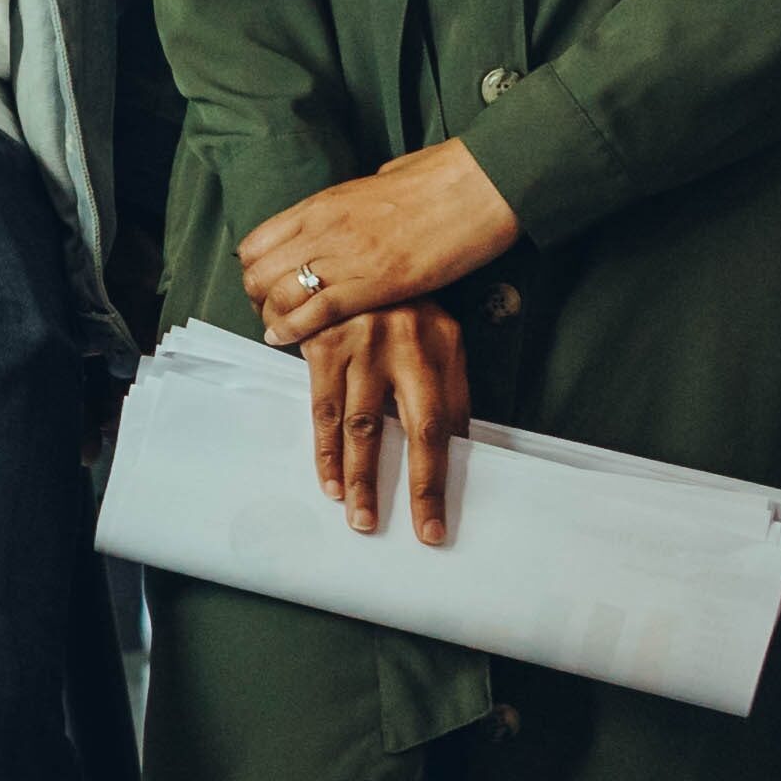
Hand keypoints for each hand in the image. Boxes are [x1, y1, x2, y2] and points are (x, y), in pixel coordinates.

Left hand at [227, 140, 521, 340]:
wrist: (477, 185)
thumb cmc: (437, 179)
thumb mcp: (375, 184)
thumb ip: (351, 204)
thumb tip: (346, 212)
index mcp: (323, 203)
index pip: (257, 243)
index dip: (253, 270)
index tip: (265, 286)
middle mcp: (323, 229)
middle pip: (259, 273)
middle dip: (257, 300)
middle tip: (269, 315)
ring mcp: (346, 256)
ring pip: (279, 295)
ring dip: (272, 318)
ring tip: (278, 331)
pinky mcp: (374, 284)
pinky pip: (315, 313)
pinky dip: (293, 330)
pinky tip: (284, 341)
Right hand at [307, 300, 478, 547]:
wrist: (357, 250)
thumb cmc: (408, 306)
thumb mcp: (443, 337)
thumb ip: (451, 389)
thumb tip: (458, 449)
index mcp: (439, 347)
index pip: (442, 426)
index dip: (435, 480)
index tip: (433, 527)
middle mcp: (401, 347)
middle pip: (403, 431)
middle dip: (401, 487)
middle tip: (399, 531)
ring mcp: (358, 345)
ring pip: (357, 426)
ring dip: (355, 477)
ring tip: (358, 517)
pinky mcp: (321, 345)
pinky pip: (321, 410)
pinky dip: (324, 450)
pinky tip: (328, 480)